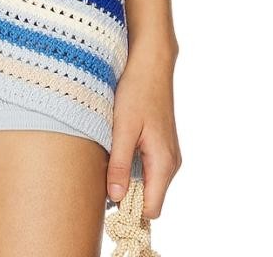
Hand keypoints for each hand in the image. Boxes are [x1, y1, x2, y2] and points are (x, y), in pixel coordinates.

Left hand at [106, 43, 181, 218]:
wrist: (151, 62)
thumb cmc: (137, 91)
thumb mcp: (123, 128)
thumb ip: (119, 164)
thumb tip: (115, 197)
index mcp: (164, 163)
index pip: (151, 209)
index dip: (130, 210)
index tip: (107, 202)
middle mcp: (170, 163)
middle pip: (149, 198)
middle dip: (126, 194)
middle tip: (102, 177)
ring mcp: (167, 154)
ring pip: (146, 183)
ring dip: (126, 178)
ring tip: (108, 158)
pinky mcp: (160, 145)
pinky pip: (146, 168)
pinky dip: (130, 165)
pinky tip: (116, 147)